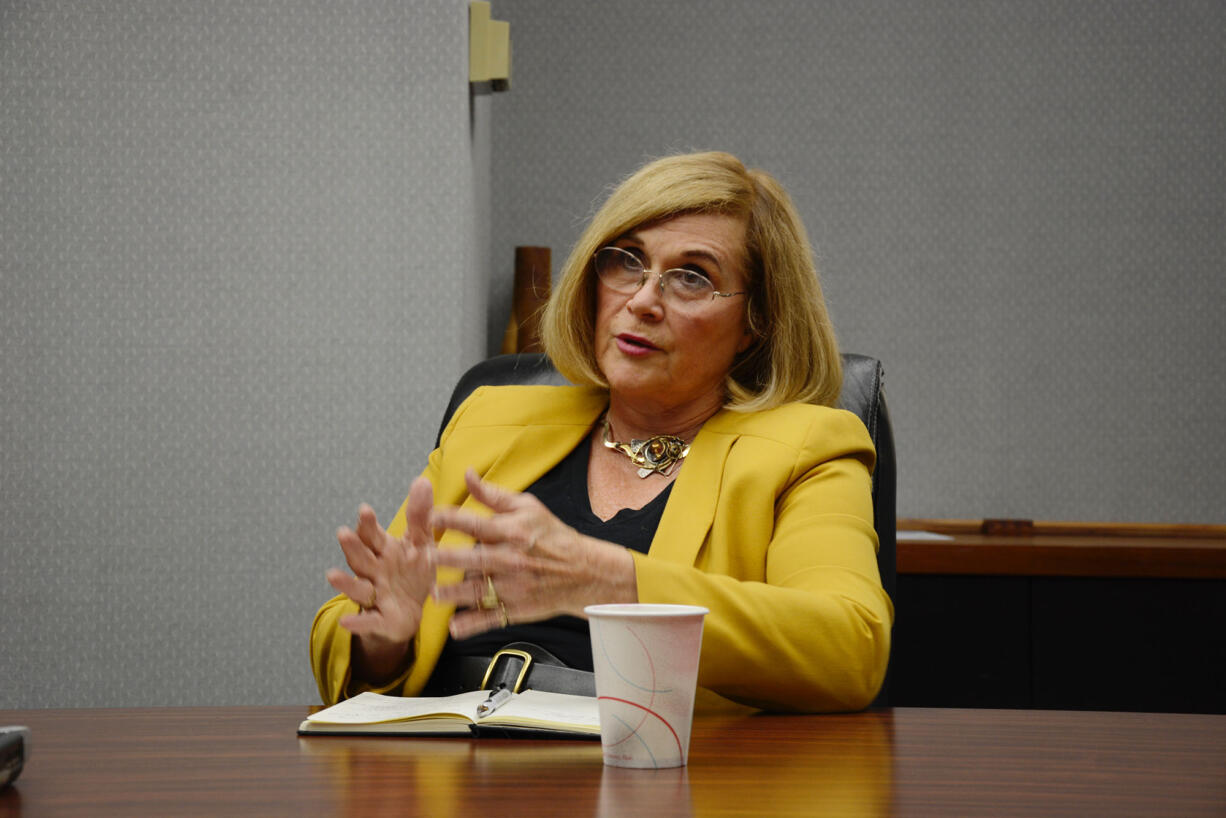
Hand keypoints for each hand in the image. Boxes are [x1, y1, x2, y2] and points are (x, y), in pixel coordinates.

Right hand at [325, 477, 435, 680]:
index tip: (365, 510)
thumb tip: (421, 480)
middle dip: (352, 546)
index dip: (368, 524)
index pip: (373, 536)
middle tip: (343, 533)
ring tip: (331, 575)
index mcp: (385, 551)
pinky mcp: (380, 620)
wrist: (412, 611)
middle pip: (360, 558)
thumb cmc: (413, 572)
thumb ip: (420, 515)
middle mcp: (375, 571)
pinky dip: (358, 622)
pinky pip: (367, 622)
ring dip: (345, 583)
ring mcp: (375, 596)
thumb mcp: (421, 543)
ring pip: (358, 588)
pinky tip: (346, 622)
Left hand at [430, 469, 635, 638]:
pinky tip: (455, 627)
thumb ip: (492, 494)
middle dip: (449, 559)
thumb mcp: (527, 507)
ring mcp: (514, 587)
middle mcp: (512, 559)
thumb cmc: (552, 537)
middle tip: (425, 558)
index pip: (478, 524)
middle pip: (476, 559)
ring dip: (455, 594)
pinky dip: (473, 624)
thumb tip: (467, 474)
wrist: (584, 571)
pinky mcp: (517, 609)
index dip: (453, 520)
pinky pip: (491, 618)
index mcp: (513, 532)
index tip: (430, 517)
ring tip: (434, 593)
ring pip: (480, 591)